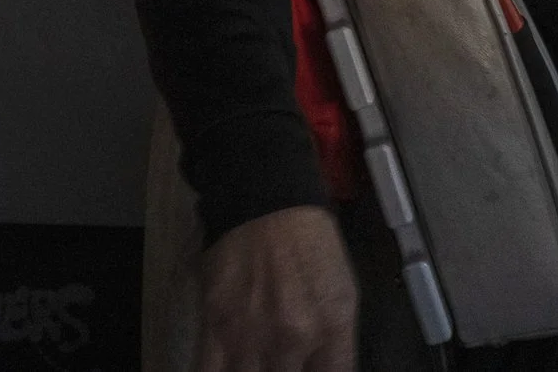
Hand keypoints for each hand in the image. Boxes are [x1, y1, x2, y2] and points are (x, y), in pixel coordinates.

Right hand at [197, 205, 357, 371]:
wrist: (264, 202)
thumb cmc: (310, 243)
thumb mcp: (342, 291)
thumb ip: (336, 343)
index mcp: (331, 328)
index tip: (307, 367)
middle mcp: (292, 340)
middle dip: (286, 371)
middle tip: (283, 360)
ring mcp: (250, 336)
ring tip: (259, 362)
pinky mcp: (215, 326)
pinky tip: (229, 366)